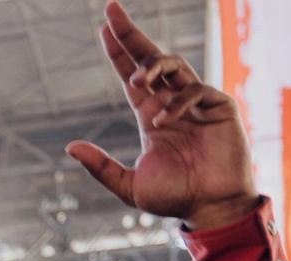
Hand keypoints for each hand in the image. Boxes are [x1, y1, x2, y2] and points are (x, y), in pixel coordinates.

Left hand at [67, 1, 257, 229]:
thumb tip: (71, 146)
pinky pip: (195, 90)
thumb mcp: (129, 185)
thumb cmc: (175, 198)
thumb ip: (101, 167)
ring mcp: (198, 102)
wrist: (211, 210)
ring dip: (152, 66)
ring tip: (136, 82)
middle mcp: (173, 103)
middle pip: (151, 58)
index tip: (103, 29)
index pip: (133, 76)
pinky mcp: (220, 107)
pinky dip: (176, 102)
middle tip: (110, 10)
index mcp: (152, 115)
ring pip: (174, 65)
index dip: (119, 52)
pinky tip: (162, 121)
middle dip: (130, 34)